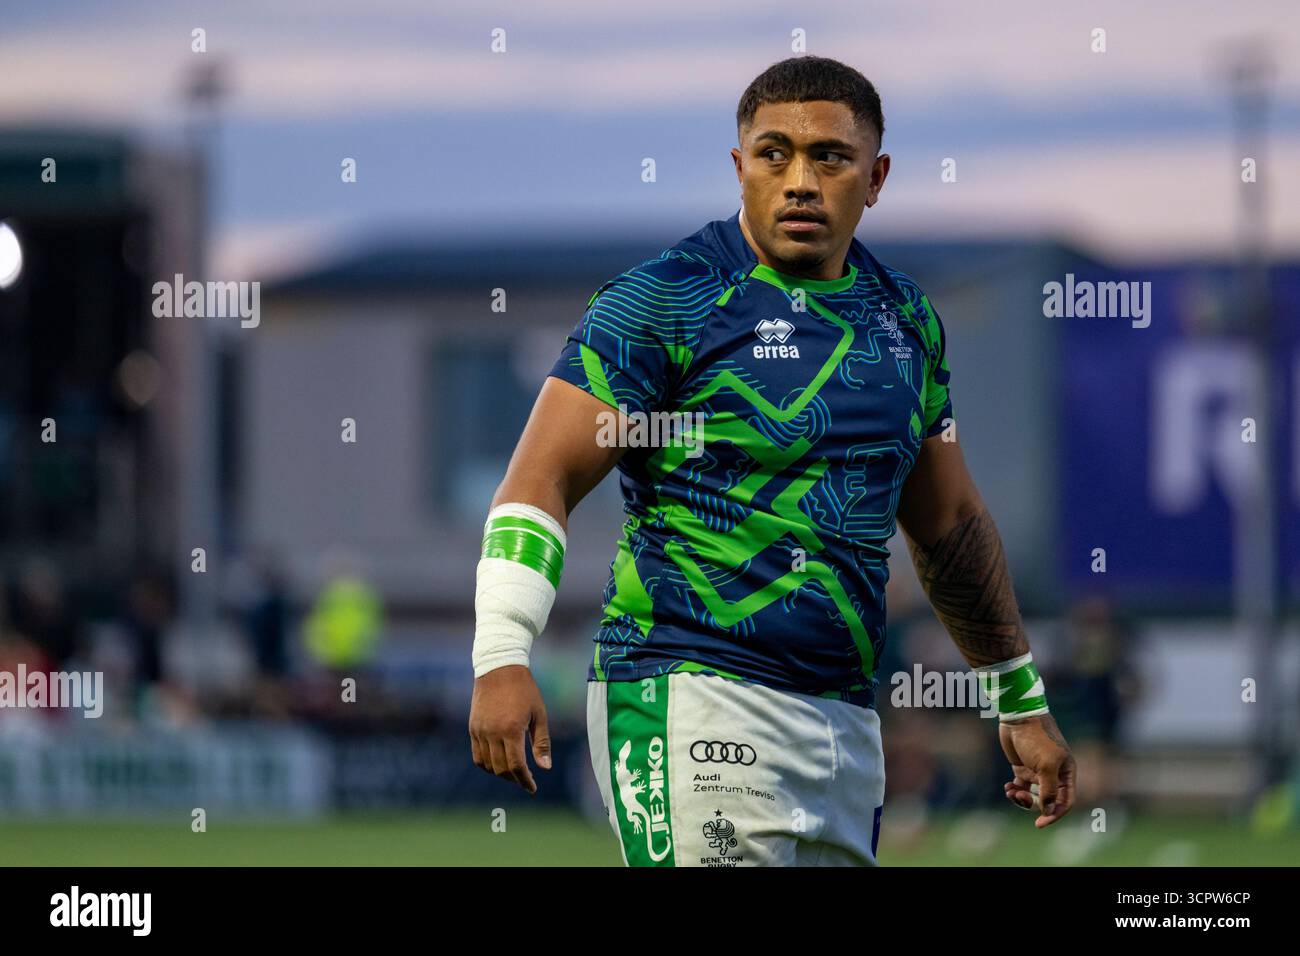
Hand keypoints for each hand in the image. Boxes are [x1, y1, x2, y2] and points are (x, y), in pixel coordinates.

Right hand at [468, 665, 551, 794]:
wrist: (499, 668)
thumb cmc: (524, 690)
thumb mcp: (539, 714)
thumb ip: (541, 742)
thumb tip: (545, 767)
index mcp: (512, 729)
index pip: (517, 766)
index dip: (525, 780)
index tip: (532, 788)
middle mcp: (493, 733)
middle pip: (502, 769)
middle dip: (515, 779)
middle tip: (525, 781)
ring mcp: (480, 731)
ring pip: (488, 765)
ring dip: (501, 774)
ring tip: (513, 773)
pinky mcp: (473, 728)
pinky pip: (477, 755)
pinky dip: (487, 765)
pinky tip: (498, 764)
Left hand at [998, 713, 1075, 827]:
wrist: (1018, 718)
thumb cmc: (1037, 739)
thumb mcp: (1046, 765)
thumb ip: (1049, 789)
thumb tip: (1048, 810)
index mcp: (1066, 774)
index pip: (1065, 801)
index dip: (1054, 814)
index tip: (1040, 823)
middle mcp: (1054, 775)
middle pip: (1046, 801)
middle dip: (1032, 804)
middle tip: (1018, 797)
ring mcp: (1038, 772)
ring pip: (1032, 796)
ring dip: (1021, 798)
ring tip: (1010, 791)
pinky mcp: (1023, 768)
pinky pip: (1020, 787)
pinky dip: (1014, 791)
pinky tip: (1007, 787)